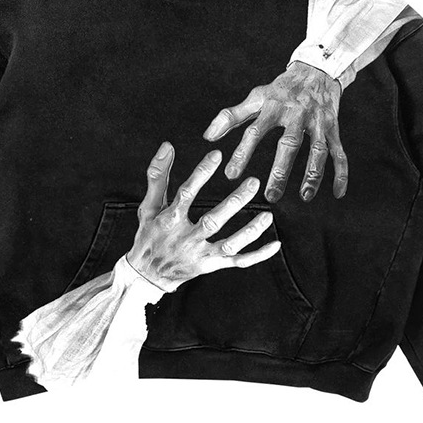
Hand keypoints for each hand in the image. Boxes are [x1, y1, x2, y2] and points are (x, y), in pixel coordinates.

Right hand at [125, 141, 280, 291]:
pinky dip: (257, 256)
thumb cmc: (149, 235)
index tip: (217, 154)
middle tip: (254, 182)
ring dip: (250, 232)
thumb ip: (158, 176)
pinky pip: (237, 262)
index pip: (186, 194)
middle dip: (234, 202)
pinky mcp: (211, 266)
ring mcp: (200, 255)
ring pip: (229, 245)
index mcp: (169, 221)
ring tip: (268, 215)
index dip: (201, 173)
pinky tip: (275, 245)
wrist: (147, 276)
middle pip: (213, 221)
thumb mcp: (148, 206)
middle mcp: (186, 239)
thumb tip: (167, 146)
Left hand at [202, 60, 347, 202]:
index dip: (243, 152)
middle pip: (290, 144)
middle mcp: (297, 114)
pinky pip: (339, 152)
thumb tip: (208, 136)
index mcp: (274, 106)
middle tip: (270, 195)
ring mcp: (318, 122)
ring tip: (304, 196)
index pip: (255, 131)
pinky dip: (341, 173)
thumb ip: (231, 116)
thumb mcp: (256, 97)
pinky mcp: (333, 128)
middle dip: (281, 171)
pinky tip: (337, 193)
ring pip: (318, 150)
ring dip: (313, 174)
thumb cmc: (281, 89)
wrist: (316, 69)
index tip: (231, 174)